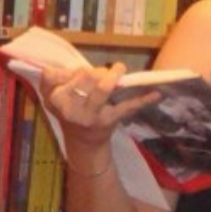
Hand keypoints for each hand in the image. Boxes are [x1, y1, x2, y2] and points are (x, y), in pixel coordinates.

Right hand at [39, 64, 156, 150]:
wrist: (84, 143)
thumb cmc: (71, 111)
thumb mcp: (54, 98)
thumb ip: (53, 80)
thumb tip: (55, 69)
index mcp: (54, 100)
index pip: (56, 76)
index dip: (70, 71)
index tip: (80, 72)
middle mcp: (70, 109)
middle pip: (85, 76)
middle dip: (96, 70)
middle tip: (102, 72)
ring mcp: (91, 116)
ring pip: (102, 88)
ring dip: (113, 75)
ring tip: (119, 68)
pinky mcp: (109, 121)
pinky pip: (128, 107)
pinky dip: (143, 99)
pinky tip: (157, 94)